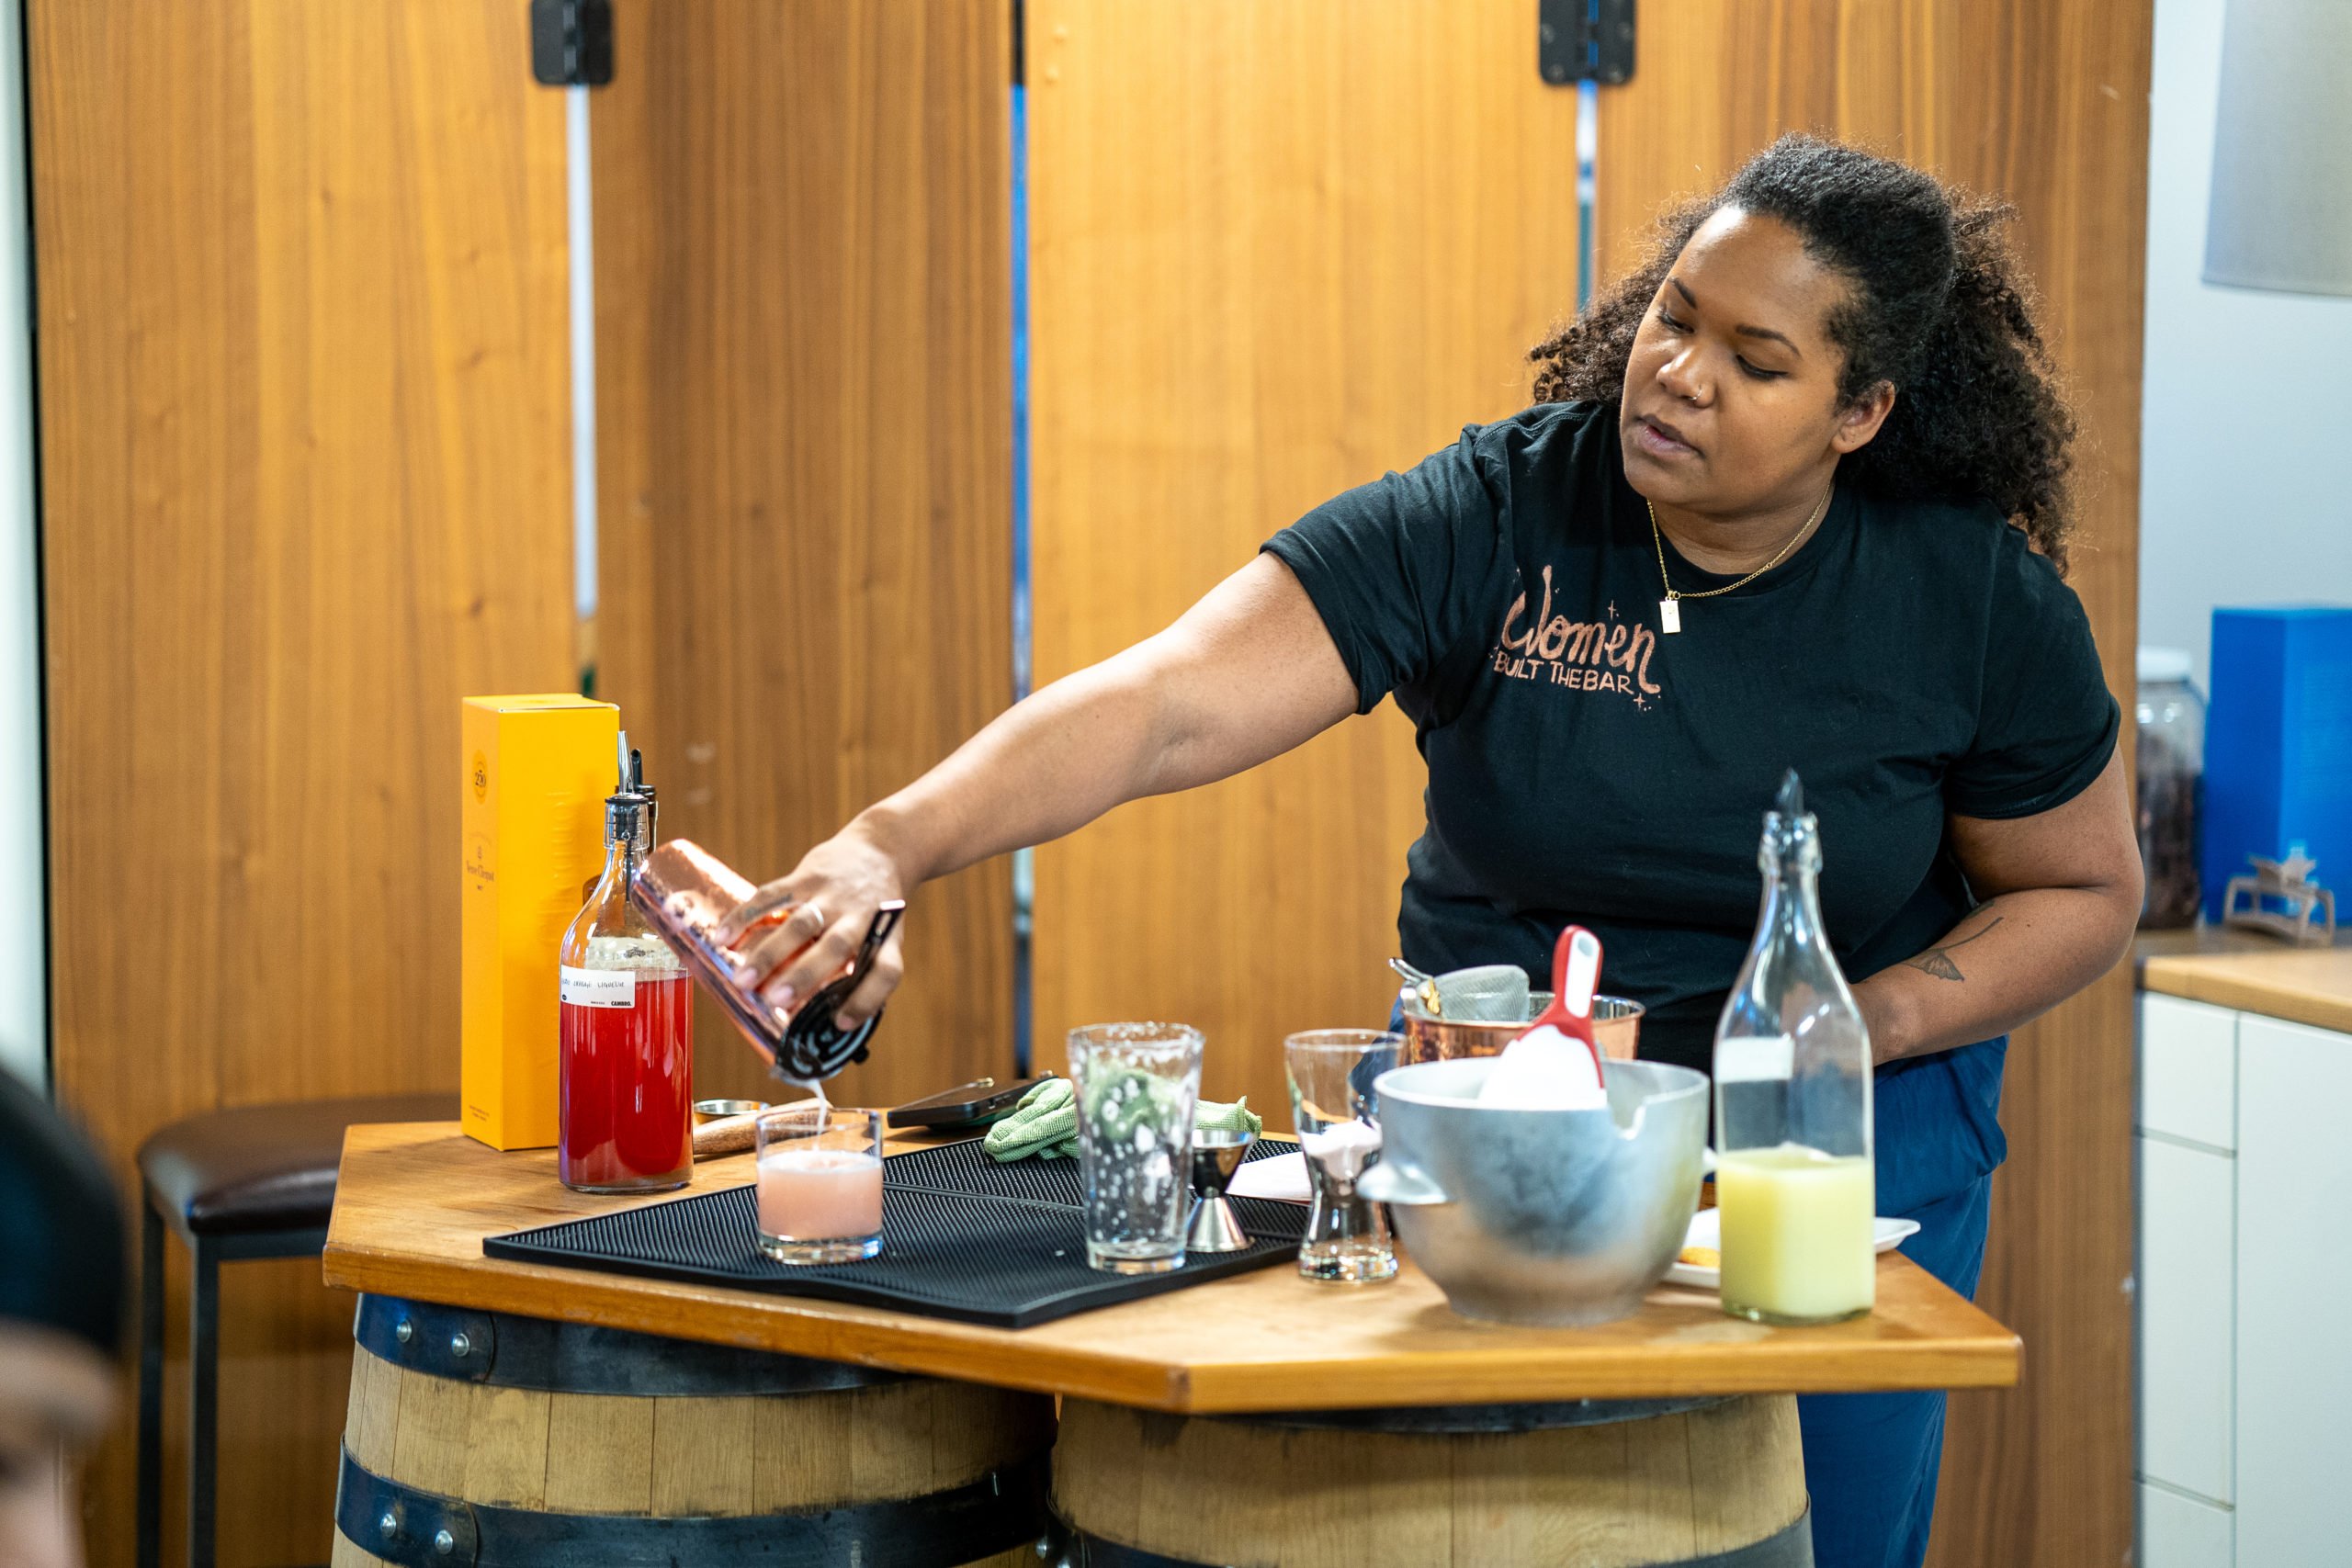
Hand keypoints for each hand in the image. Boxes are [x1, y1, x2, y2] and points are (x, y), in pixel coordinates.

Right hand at [713, 820, 909, 1028]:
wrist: (882, 849)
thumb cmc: (876, 908)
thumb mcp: (885, 937)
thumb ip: (862, 972)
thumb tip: (829, 1023)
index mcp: (886, 938)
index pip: (886, 972)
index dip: (866, 1000)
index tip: (839, 1023)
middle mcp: (861, 916)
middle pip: (837, 947)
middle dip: (804, 975)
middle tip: (774, 1001)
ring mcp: (833, 894)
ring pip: (801, 923)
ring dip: (770, 952)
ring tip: (743, 980)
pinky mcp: (808, 875)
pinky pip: (774, 895)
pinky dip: (747, 915)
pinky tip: (724, 937)